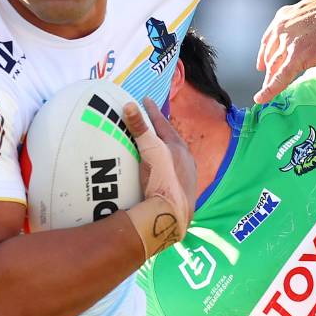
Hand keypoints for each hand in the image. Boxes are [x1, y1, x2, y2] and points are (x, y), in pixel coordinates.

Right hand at [121, 98, 195, 254]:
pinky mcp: (178, 194)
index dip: (153, 112)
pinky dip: (159, 169)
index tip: (145, 100)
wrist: (172, 216)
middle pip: (169, 142)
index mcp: (180, 149)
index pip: (164, 125)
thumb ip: (142, 129)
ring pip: (170, 159)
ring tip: (147, 147)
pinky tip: (152, 173)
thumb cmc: (164, 180)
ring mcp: (184, 179)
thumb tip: (129, 105)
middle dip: (158, 132)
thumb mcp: (152, 151)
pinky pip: (167, 175)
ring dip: (159, 152)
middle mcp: (186, 162)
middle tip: (146, 122)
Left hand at [255, 0, 315, 103]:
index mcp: (284, 17)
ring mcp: (288, 43)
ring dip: (269, 80)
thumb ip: (301, 20)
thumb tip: (304, 27)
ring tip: (266, 92)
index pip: (268, 40)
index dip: (264, 54)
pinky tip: (262, 98)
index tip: (262, 64)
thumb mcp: (310, 9)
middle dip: (269, 69)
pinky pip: (280, 77)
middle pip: (270, 55)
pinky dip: (270, 90)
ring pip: (274, 67)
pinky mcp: (297, 57)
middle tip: (269, 79)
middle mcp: (281, 29)